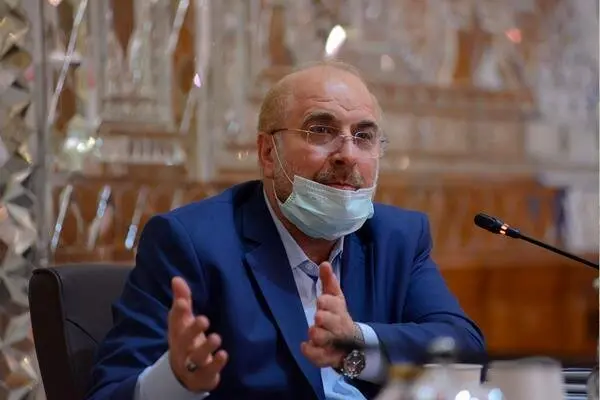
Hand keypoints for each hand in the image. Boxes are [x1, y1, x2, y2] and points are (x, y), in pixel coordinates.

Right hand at [168, 277, 227, 391]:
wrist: (183, 374)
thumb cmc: (186, 340)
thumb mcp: (183, 321)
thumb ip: (182, 300)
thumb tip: (177, 278)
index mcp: (178, 332)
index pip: (175, 321)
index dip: (178, 312)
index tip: (183, 302)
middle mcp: (182, 348)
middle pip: (184, 340)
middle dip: (193, 330)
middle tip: (204, 319)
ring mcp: (191, 364)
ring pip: (196, 357)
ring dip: (206, 348)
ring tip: (216, 338)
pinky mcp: (202, 376)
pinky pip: (208, 372)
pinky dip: (216, 364)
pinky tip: (224, 355)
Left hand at [301, 262, 354, 368]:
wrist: (352, 344)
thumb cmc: (337, 315)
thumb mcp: (335, 297)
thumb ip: (329, 282)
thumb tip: (324, 263)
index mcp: (339, 310)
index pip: (335, 304)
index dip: (328, 302)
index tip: (320, 300)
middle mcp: (338, 326)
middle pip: (333, 322)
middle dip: (325, 318)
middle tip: (318, 316)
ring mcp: (334, 343)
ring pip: (325, 339)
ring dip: (318, 334)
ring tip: (312, 331)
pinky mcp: (328, 357)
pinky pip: (320, 357)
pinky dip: (312, 352)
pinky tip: (304, 346)